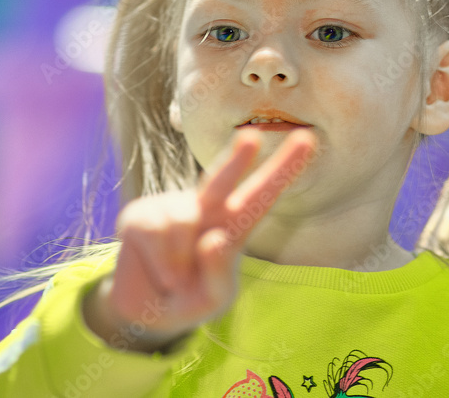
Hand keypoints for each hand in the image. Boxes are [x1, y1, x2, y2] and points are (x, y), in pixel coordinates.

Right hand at [84, 127, 316, 351]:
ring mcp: (173, 207)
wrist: (145, 311)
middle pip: (222, 178)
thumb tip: (213, 239)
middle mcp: (206, 208)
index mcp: (233, 225)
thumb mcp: (214, 298)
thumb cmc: (190, 298)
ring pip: (181, 224)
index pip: (262, 195)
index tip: (307, 138)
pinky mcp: (141, 214)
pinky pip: (154, 233)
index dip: (284, 168)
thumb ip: (220, 273)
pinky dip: (160, 262)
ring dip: (178, 262)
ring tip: (175, 277)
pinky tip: (159, 272)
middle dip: (237, 158)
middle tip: (252, 137)